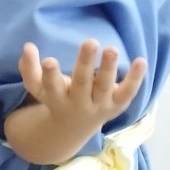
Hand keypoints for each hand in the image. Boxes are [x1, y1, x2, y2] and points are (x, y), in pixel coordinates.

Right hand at [18, 39, 146, 144]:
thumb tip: (28, 46)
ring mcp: (100, 105)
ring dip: (109, 68)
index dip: (50, 75)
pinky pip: (128, 91)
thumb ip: (29, 68)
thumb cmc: (56, 98)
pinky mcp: (118, 104)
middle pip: (82, 84)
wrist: (75, 127)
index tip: (49, 61)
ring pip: (105, 86)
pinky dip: (136, 78)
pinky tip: (141, 60)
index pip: (52, 87)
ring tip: (111, 48)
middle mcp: (79, 104)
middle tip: (90, 42)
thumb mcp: (37, 88)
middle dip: (86, 63)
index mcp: (56, 99)